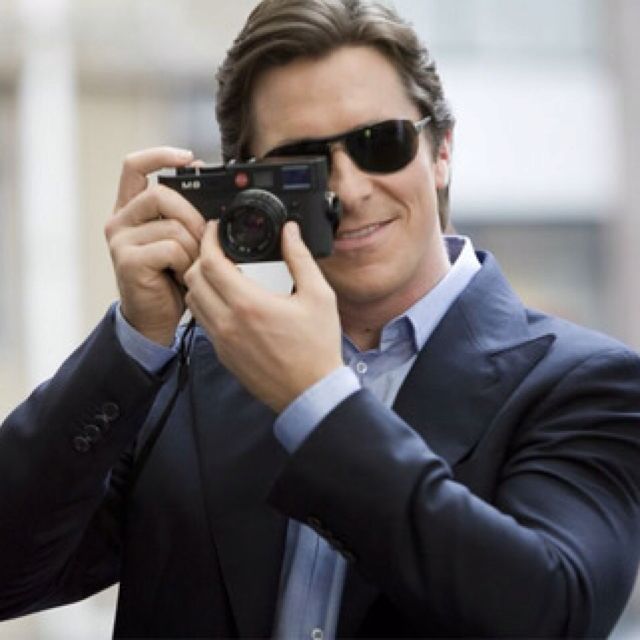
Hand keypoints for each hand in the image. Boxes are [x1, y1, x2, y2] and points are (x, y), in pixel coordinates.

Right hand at [105, 147, 205, 344]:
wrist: (154, 318)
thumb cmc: (169, 279)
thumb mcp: (180, 241)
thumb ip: (185, 215)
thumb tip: (208, 187)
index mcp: (131, 209)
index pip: (134, 166)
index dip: (160, 155)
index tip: (189, 158)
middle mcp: (120, 220)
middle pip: (161, 194)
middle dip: (192, 216)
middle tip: (202, 241)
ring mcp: (120, 240)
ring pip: (172, 224)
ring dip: (192, 247)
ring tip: (189, 266)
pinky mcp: (127, 259)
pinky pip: (170, 248)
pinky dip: (185, 262)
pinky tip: (181, 276)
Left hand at [184, 221, 343, 412]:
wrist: (311, 392)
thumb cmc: (317, 348)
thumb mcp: (319, 296)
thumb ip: (300, 259)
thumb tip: (290, 232)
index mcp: (249, 304)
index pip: (210, 262)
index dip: (208, 239)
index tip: (214, 229)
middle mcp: (228, 323)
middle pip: (193, 278)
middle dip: (201, 257)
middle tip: (217, 249)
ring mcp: (222, 342)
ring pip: (193, 301)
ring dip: (200, 281)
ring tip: (220, 273)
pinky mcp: (223, 355)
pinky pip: (203, 322)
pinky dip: (206, 304)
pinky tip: (227, 301)